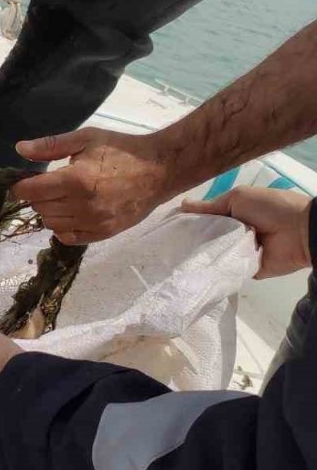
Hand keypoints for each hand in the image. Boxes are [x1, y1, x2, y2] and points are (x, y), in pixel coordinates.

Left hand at [11, 127, 172, 244]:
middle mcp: (82, 205)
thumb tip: (20, 149)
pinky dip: (63, 227)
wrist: (159, 170)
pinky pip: (68, 238)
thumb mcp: (86, 138)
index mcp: (75, 180)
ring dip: (50, 212)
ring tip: (62, 197)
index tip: (24, 181)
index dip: (22, 186)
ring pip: (51, 224)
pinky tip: (71, 213)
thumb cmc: (121, 150)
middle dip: (38, 196)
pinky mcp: (103, 233)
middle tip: (49, 185)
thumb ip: (51, 146)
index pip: (31, 191)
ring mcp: (93, 222)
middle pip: (39, 208)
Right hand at [182, 186, 311, 278]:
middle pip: (206, 239)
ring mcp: (239, 253)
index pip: (204, 221)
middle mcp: (233, 234)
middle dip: (190, 242)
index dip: (188, 224)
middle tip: (169, 246)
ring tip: (177, 259)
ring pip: (213, 256)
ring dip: (200, 257)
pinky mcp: (246, 269)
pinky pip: (227, 271)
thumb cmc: (270, 208)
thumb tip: (182, 205)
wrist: (301, 230)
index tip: (168, 228)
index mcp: (231, 216)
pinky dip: (216, 271)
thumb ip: (210, 206)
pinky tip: (196, 271)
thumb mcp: (238, 198)